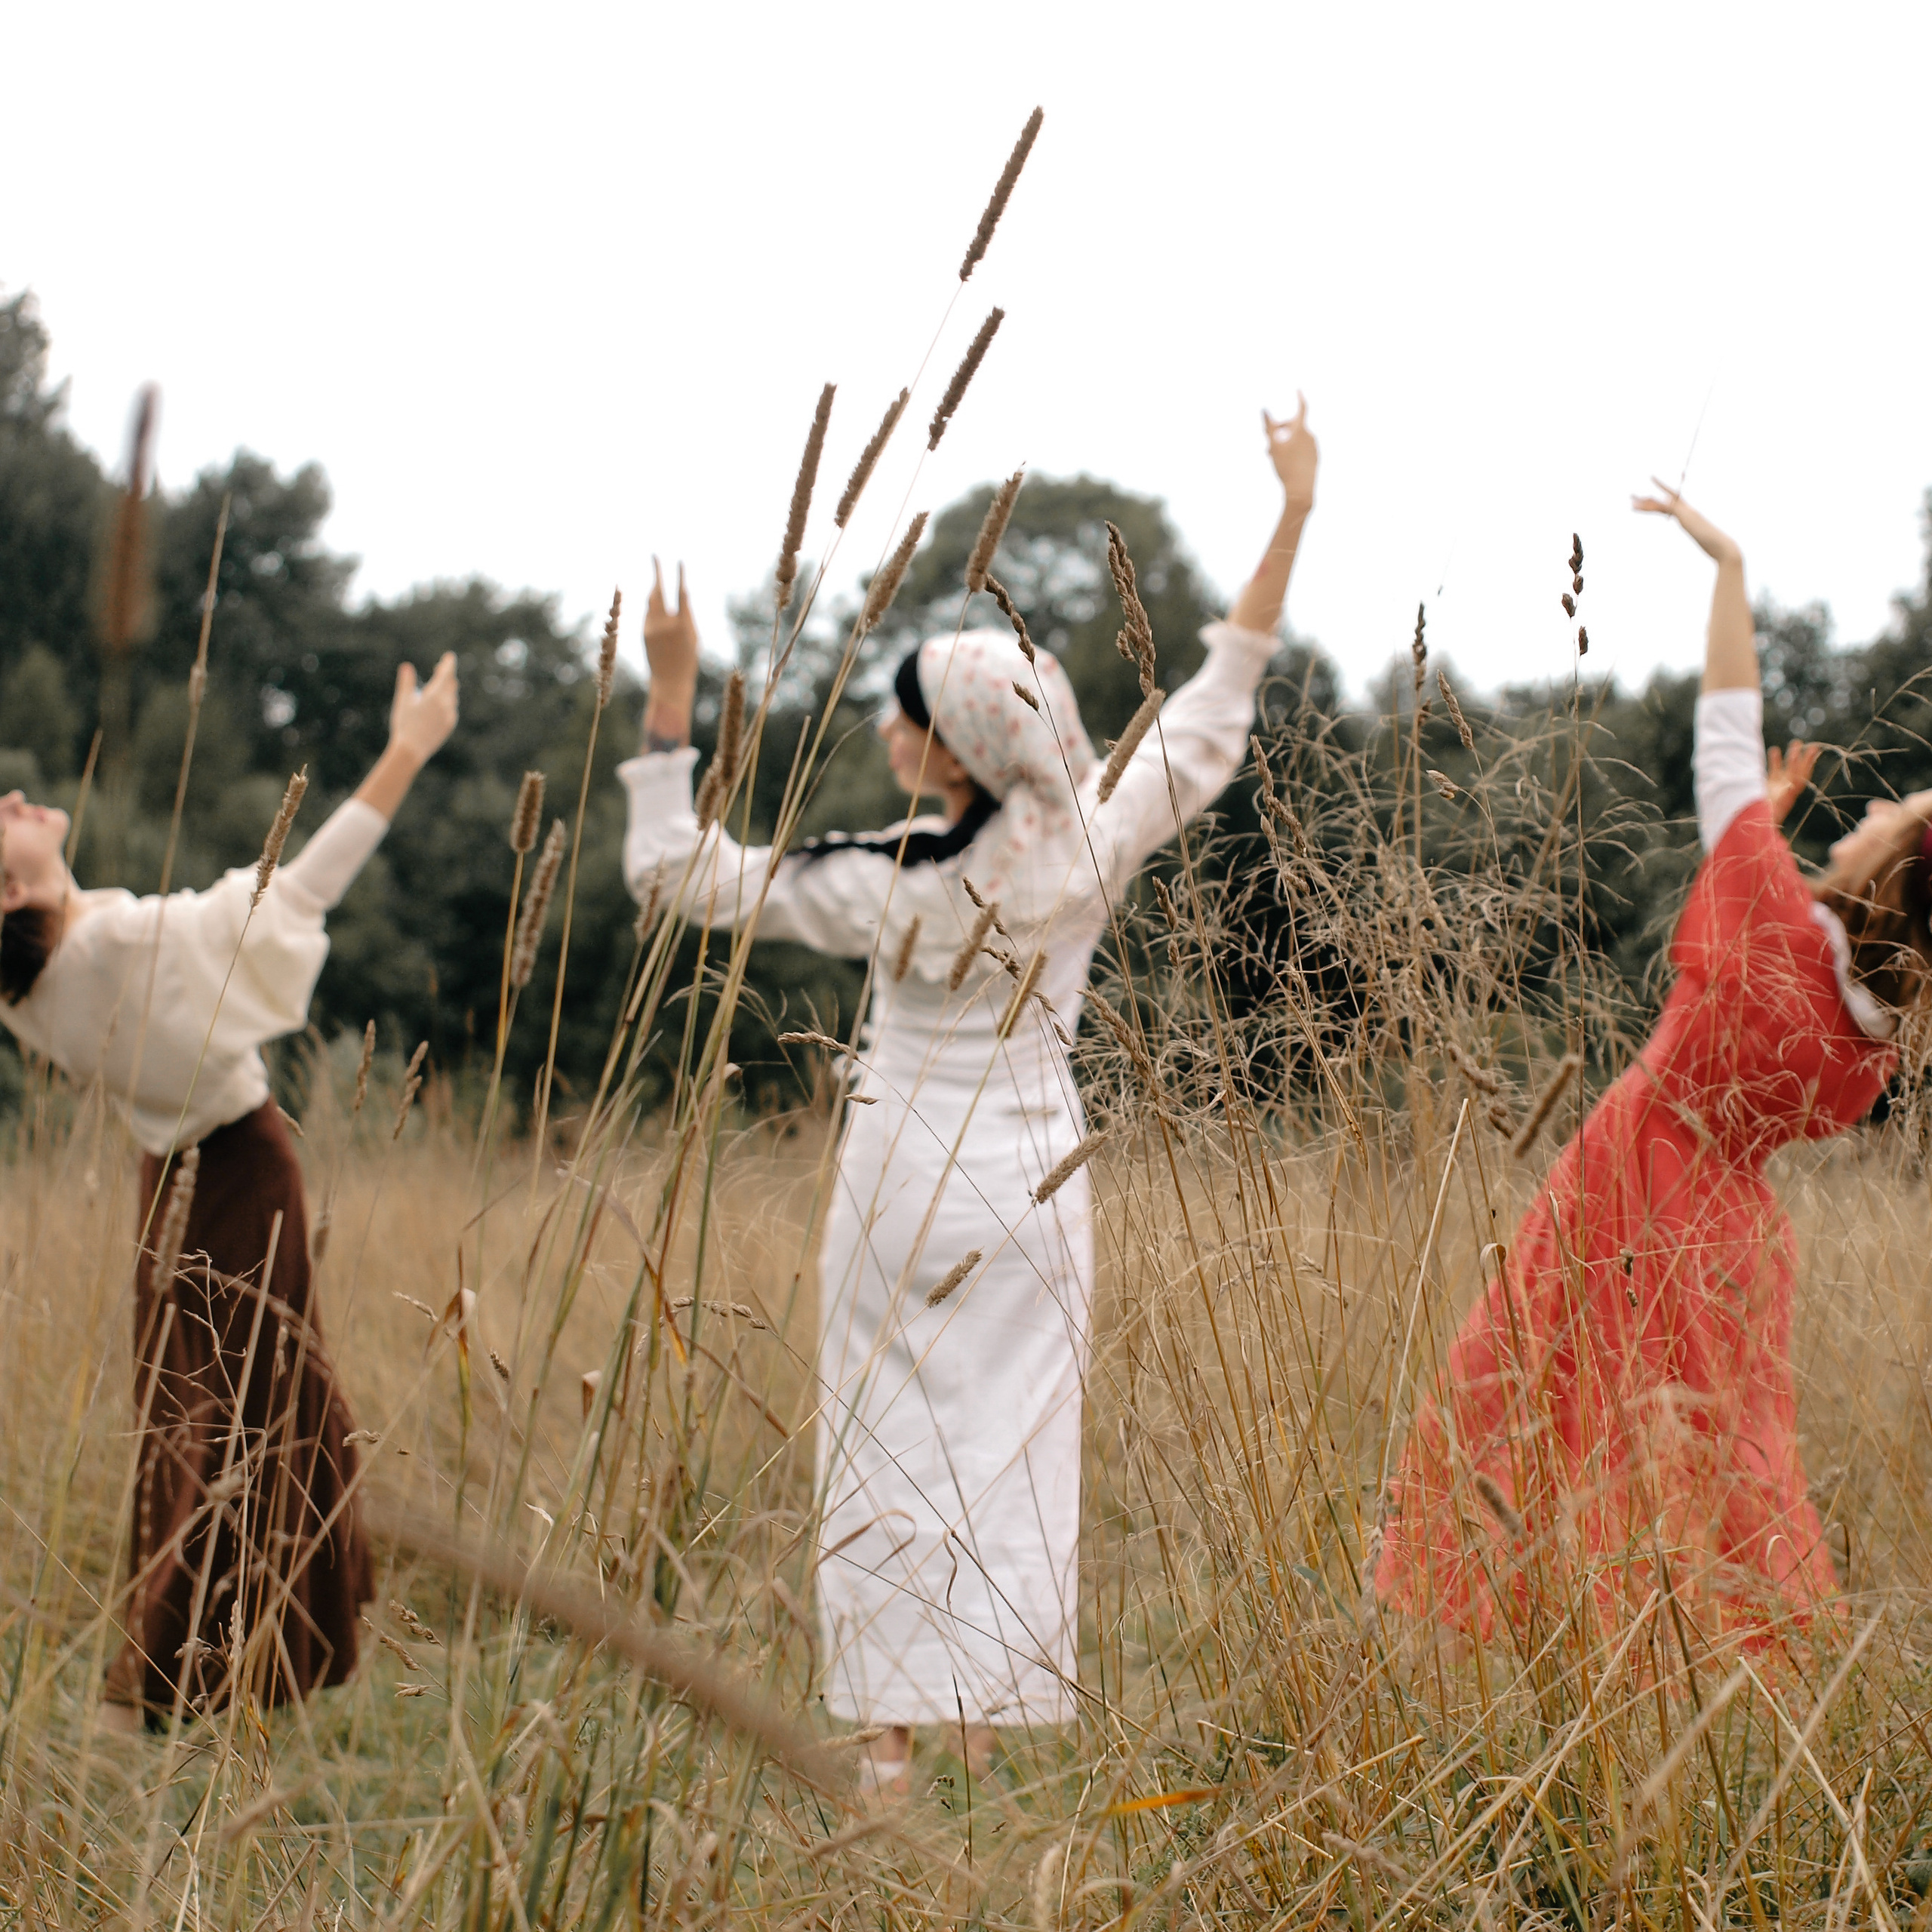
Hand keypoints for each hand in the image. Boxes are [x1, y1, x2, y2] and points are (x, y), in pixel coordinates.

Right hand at [388, 652, 458, 763]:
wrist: (412, 750)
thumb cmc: (404, 724)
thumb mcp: (403, 701)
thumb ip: (407, 683)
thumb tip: (407, 666)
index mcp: (435, 696)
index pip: (446, 675)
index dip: (448, 664)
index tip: (450, 656)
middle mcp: (446, 705)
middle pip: (451, 685)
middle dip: (447, 674)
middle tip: (442, 667)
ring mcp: (450, 716)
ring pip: (452, 697)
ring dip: (448, 688)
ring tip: (443, 681)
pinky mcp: (449, 725)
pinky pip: (452, 708)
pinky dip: (448, 701)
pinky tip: (443, 701)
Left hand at [641, 558, 698, 749]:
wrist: (670, 682)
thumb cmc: (687, 660)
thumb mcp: (693, 637)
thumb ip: (684, 616)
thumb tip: (675, 597)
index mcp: (684, 625)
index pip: (682, 593)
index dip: (680, 575)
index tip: (680, 560)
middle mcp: (666, 624)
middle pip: (658, 591)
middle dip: (657, 571)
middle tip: (654, 555)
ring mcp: (652, 628)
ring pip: (651, 601)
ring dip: (654, 589)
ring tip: (656, 577)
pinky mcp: (644, 632)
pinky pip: (648, 613)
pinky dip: (653, 607)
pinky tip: (657, 608)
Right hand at [1264, 395, 1316, 507]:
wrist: (1301, 489)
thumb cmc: (1286, 466)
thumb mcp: (1273, 446)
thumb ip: (1269, 426)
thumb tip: (1264, 409)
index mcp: (1301, 430)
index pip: (1302, 408)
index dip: (1300, 398)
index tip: (1298, 391)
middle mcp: (1310, 435)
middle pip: (1293, 427)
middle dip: (1279, 432)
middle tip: (1267, 445)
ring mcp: (1314, 447)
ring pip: (1296, 439)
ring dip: (1284, 444)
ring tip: (1274, 457)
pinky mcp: (1315, 457)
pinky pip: (1302, 449)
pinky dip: (1293, 451)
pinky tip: (1286, 463)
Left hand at [1632, 478, 1740, 565]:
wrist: (1723, 547)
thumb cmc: (1716, 547)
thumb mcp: (1705, 541)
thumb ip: (1703, 538)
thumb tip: (1707, 543)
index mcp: (1691, 515)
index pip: (1675, 501)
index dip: (1664, 493)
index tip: (1654, 487)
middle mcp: (1688, 510)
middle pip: (1665, 500)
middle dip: (1648, 499)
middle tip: (1631, 497)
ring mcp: (1687, 512)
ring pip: (1662, 504)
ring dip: (1645, 504)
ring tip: (1631, 503)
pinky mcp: (1685, 517)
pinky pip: (1667, 508)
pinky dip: (1654, 506)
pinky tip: (1643, 506)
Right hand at [1766, 738, 1819, 825]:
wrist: (1751, 829)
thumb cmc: (1758, 822)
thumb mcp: (1768, 811)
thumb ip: (1778, 799)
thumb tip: (1791, 787)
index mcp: (1786, 798)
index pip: (1799, 778)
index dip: (1806, 765)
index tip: (1813, 752)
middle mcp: (1784, 793)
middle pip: (1797, 772)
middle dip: (1803, 759)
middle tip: (1812, 746)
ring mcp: (1777, 789)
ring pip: (1786, 770)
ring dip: (1791, 757)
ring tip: (1796, 742)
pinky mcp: (1768, 788)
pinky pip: (1773, 772)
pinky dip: (1775, 761)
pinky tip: (1774, 749)